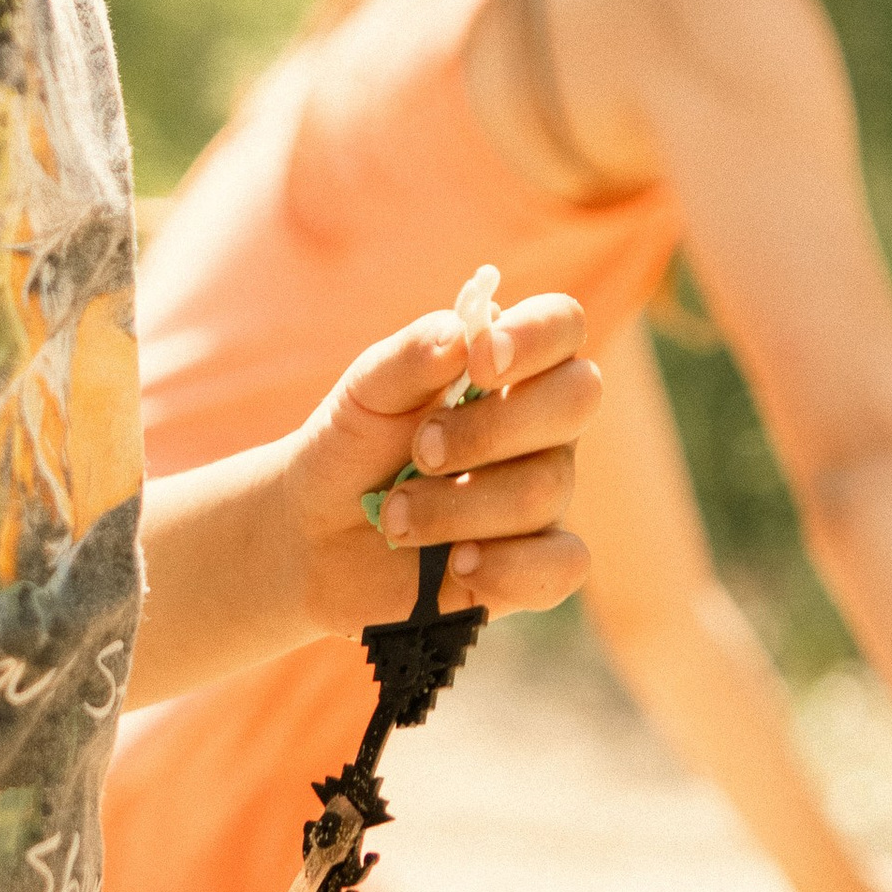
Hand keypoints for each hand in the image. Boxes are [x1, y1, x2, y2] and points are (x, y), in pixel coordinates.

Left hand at [282, 292, 598, 642]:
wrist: (314, 536)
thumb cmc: (351, 447)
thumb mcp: (365, 391)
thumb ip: (412, 354)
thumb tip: (463, 335)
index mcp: (507, 367)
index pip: (561, 324)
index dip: (536, 335)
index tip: (479, 363)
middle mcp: (539, 427)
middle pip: (578, 398)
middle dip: (490, 428)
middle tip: (421, 450)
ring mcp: (543, 495)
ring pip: (545, 488)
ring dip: (455, 506)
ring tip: (396, 516)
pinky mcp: (535, 564)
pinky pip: (564, 564)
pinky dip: (507, 566)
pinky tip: (457, 564)